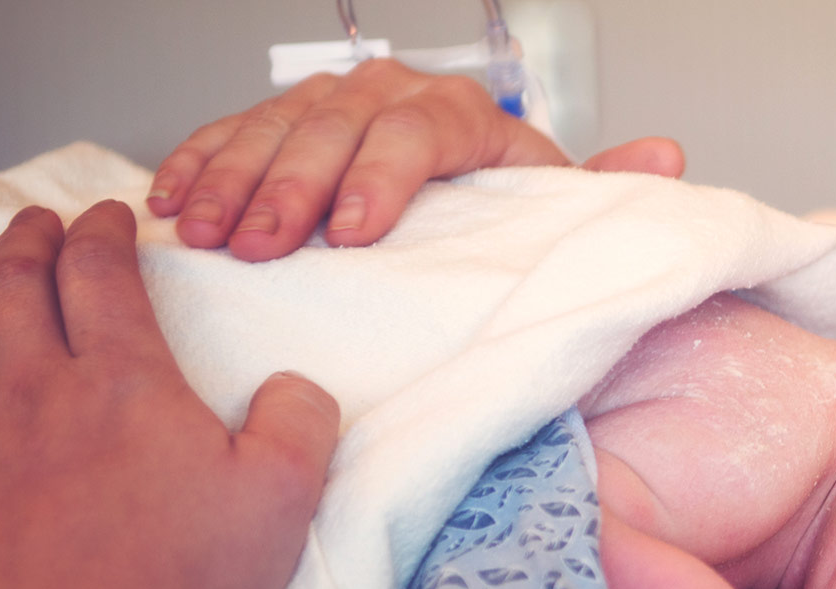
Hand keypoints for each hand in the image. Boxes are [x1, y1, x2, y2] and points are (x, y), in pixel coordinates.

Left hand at [0, 202, 339, 588]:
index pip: (105, 276)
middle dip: (32, 242)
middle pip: (18, 287)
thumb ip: (297, 425)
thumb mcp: (280, 506)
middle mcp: (38, 392)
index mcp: (127, 384)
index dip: (107, 233)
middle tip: (42, 224)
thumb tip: (294, 381)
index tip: (113, 214)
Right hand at [149, 60, 685, 262]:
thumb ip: (602, 187)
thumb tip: (666, 158)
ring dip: (234, 180)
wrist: (463, 194)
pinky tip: (168, 202)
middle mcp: (391, 96)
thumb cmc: (504, 209)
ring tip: (207, 234)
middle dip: (294, 188)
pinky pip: (229, 132)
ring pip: (274, 129)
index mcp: (461, 116)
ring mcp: (330, 105)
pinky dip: (197, 163)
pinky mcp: (280, 124)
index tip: (355, 234)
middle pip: (336, 131)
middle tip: (265, 245)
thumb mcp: (555, 205)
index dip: (383, 179)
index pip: (418, 134)